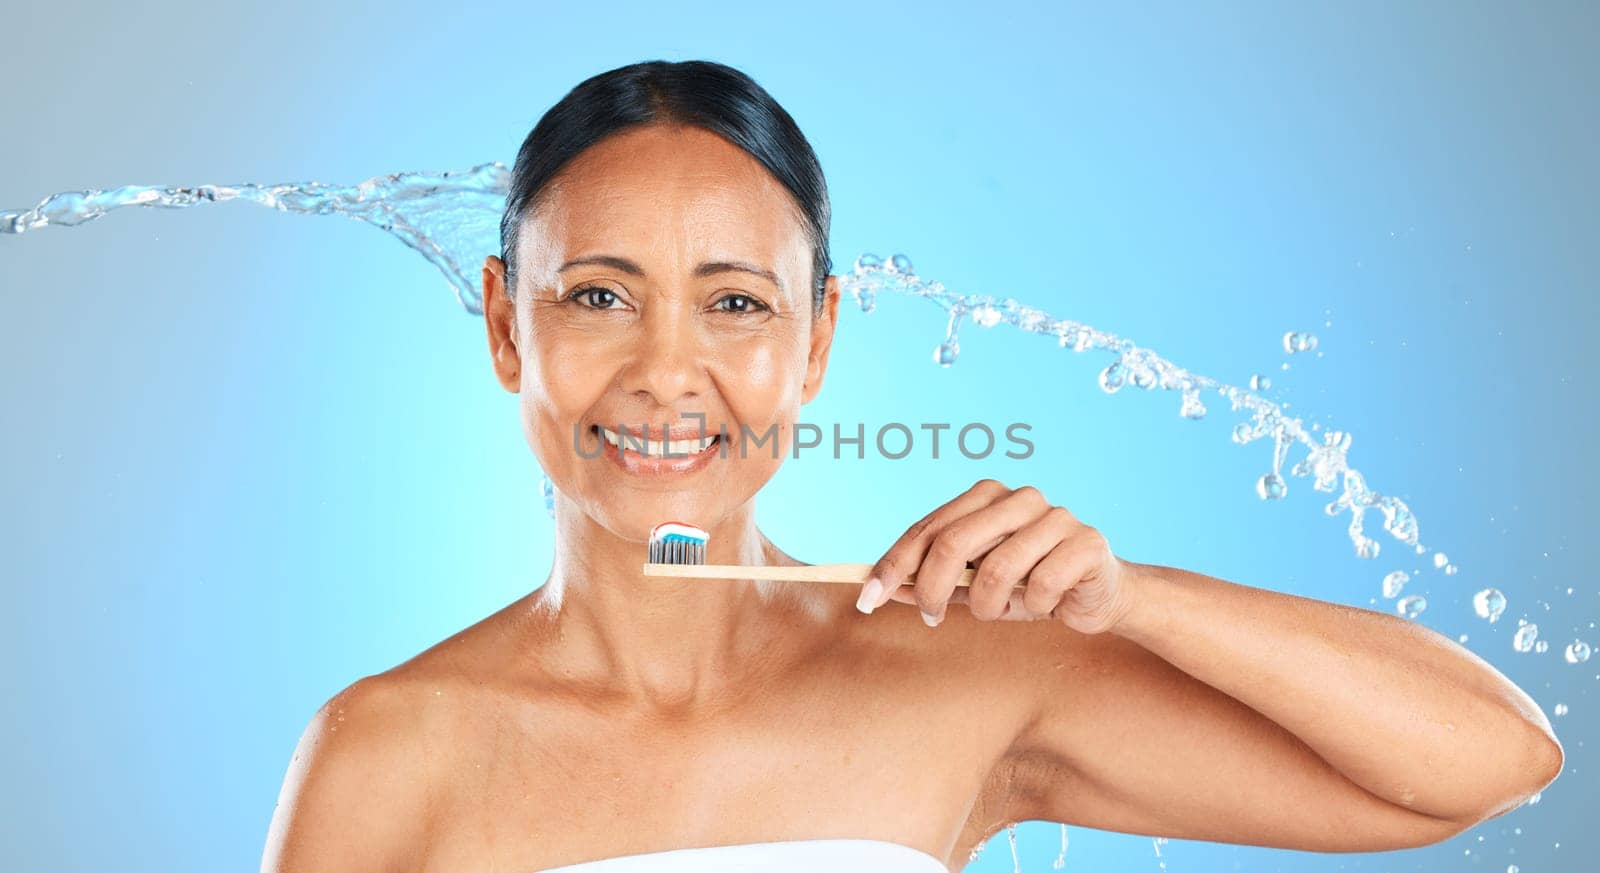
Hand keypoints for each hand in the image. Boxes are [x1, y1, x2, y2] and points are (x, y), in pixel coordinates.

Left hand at [856, 478, 1136, 633]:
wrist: (1098, 595)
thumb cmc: (1029, 586)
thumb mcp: (973, 586)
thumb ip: (931, 583)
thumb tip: (879, 589)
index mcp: (986, 497)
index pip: (927, 528)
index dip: (893, 564)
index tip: (868, 599)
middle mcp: (1019, 498)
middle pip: (953, 543)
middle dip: (931, 589)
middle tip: (931, 618)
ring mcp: (1056, 516)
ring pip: (996, 569)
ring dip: (988, 606)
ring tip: (998, 611)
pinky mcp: (1086, 541)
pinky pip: (1041, 585)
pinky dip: (1034, 607)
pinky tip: (1047, 604)